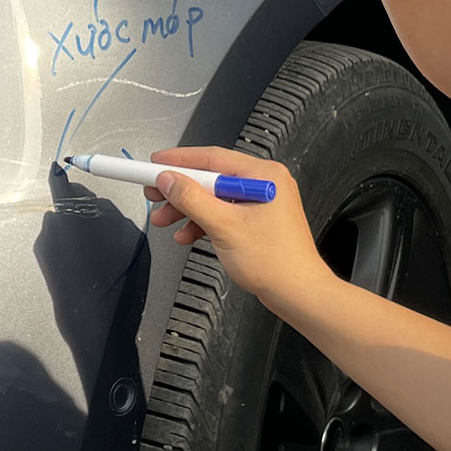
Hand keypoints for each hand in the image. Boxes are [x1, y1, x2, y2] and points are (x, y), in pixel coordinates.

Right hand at [144, 146, 326, 311]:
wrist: (298, 294)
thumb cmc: (276, 263)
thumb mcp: (224, 226)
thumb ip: (192, 199)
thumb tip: (169, 180)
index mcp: (264, 175)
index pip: (212, 157)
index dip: (178, 161)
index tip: (153, 164)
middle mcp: (265, 183)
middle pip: (211, 177)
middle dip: (179, 189)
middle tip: (154, 193)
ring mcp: (262, 201)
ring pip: (214, 196)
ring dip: (187, 208)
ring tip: (165, 219)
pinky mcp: (257, 219)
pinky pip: (223, 212)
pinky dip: (203, 221)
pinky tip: (187, 233)